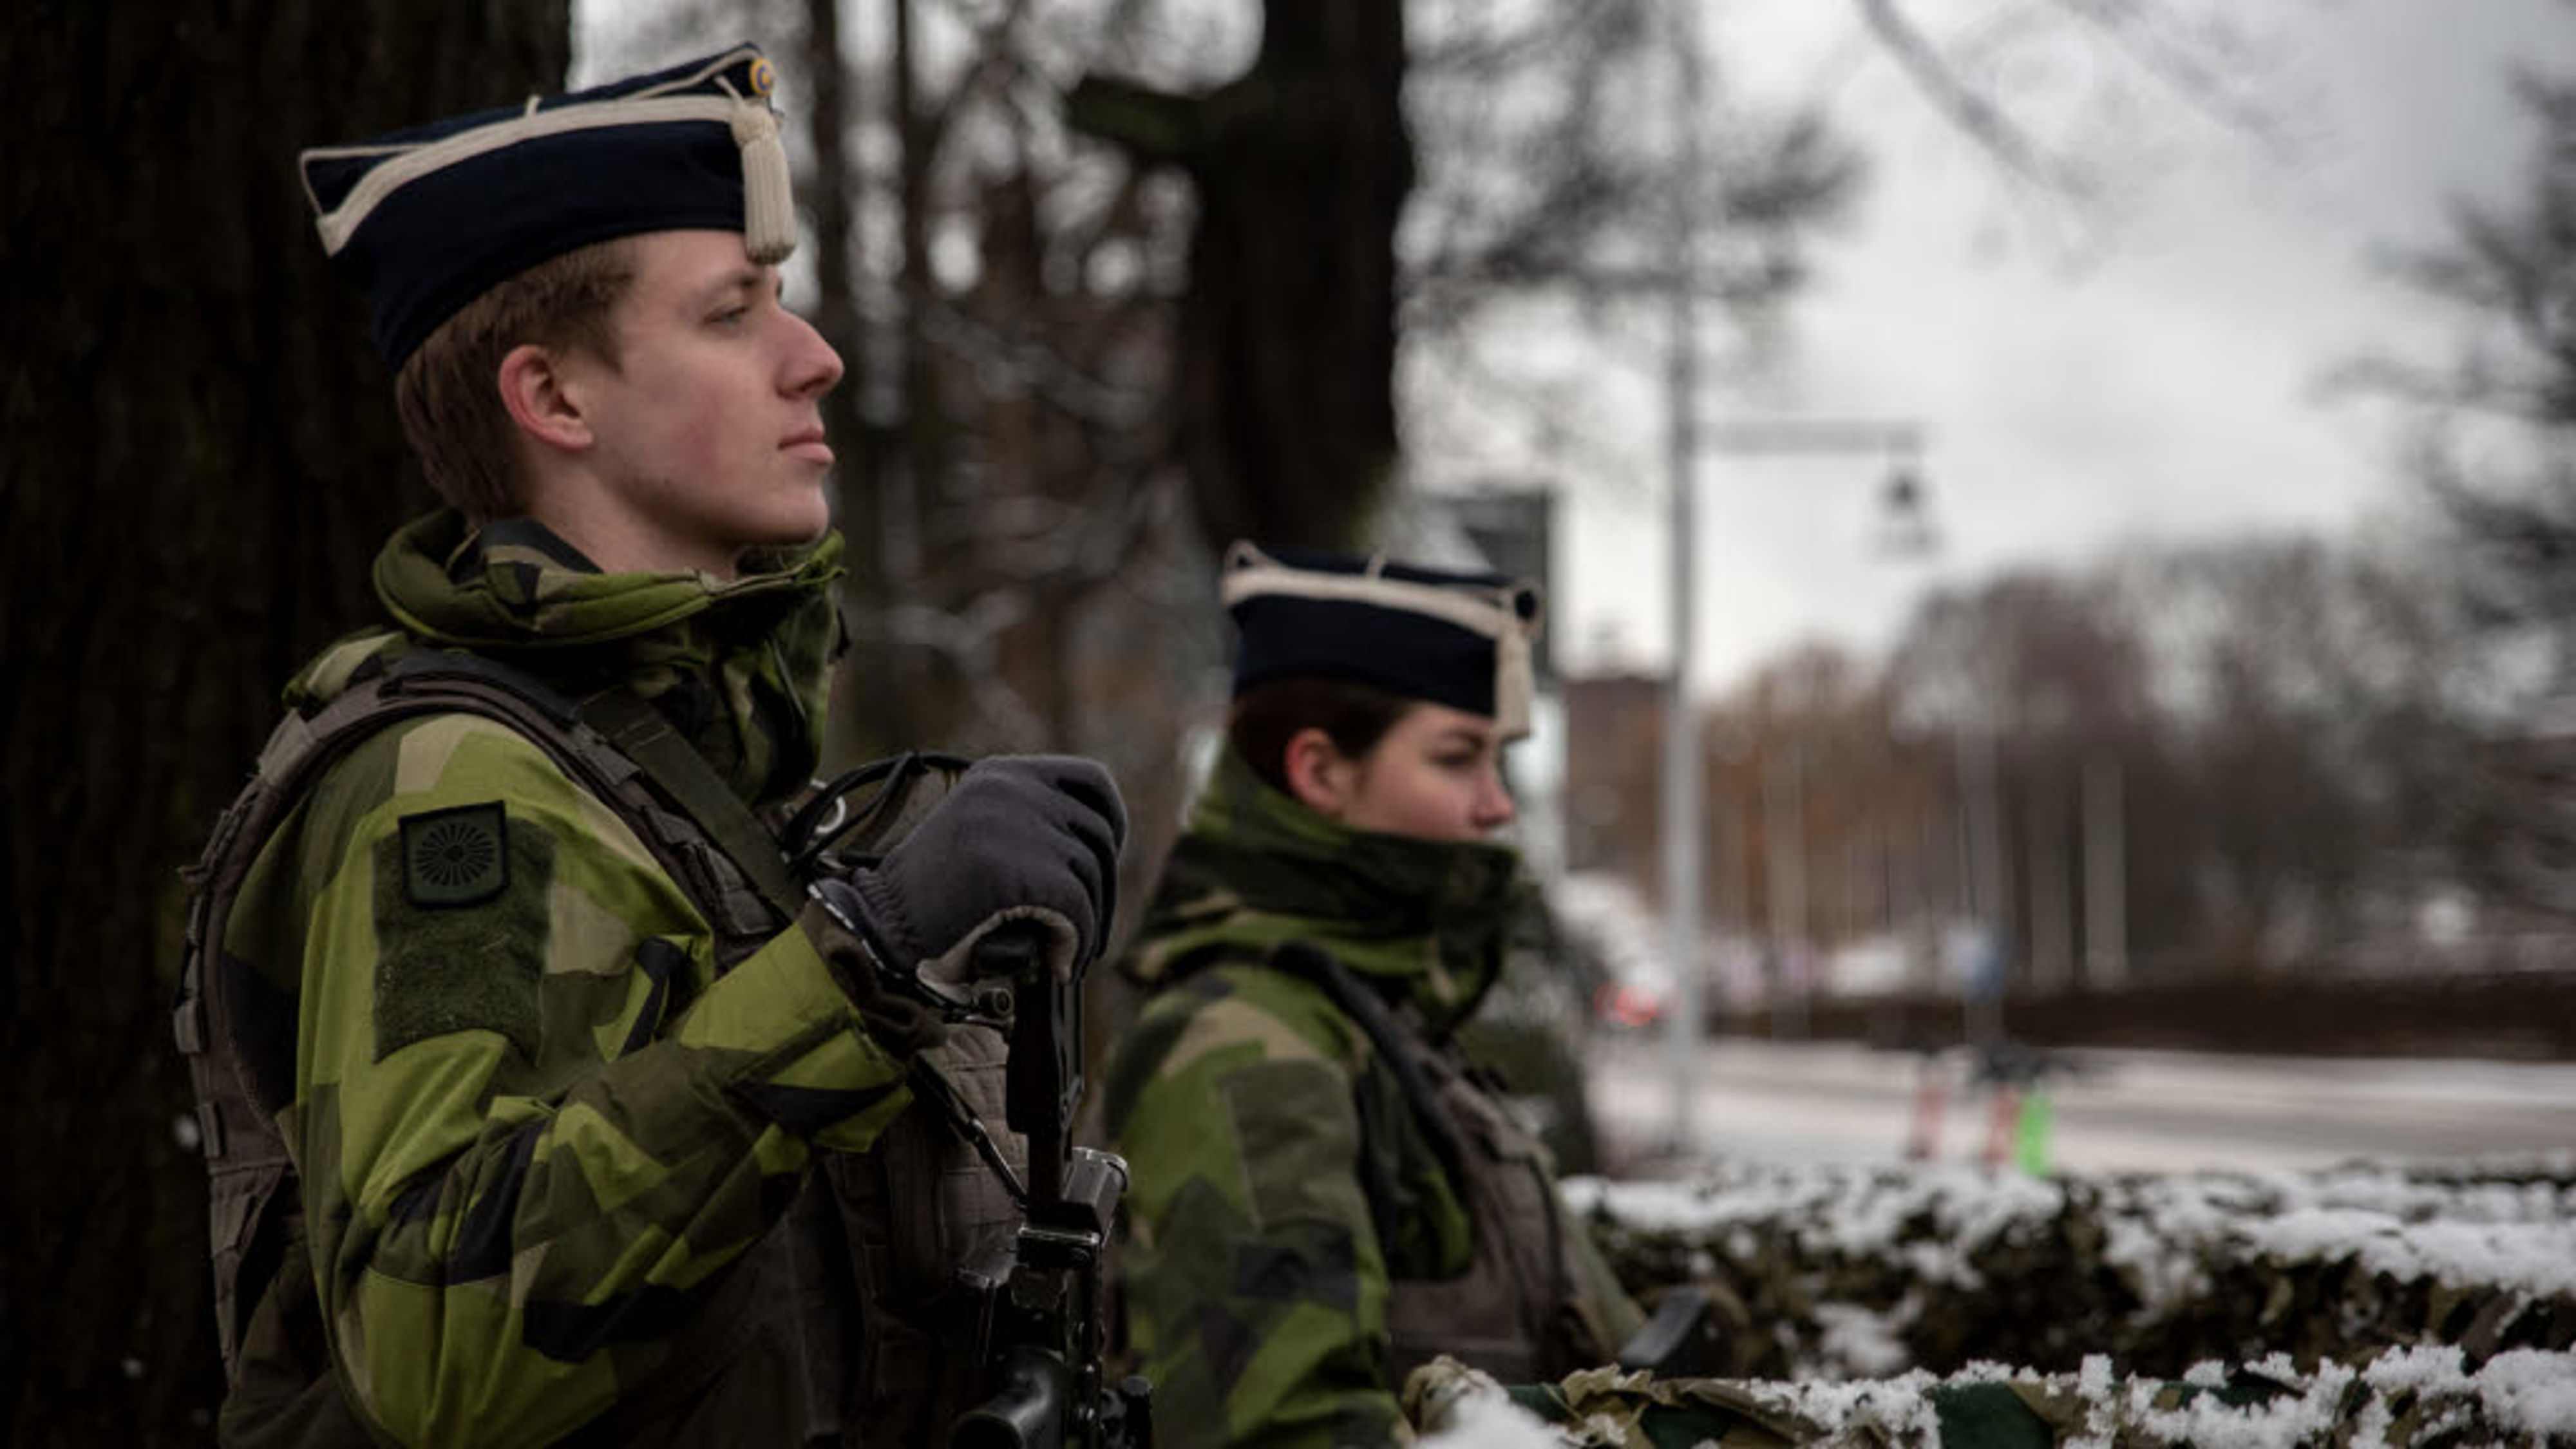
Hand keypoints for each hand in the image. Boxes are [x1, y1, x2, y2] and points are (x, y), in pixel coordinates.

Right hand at [831, 755, 1126, 996]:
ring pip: (1091, 875)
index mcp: (1001, 774)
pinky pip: (1077, 909)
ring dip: (1088, 923)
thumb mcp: (981, 834)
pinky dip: (1076, 942)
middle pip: (1099, 835)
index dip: (1113, 821)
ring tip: (1064, 951)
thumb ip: (1031, 824)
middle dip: (1102, 890)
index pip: (1091, 779)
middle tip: (1088, 930)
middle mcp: (1011, 789)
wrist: (879, 929)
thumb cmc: (931, 898)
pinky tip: (1057, 964)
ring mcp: (1013, 827)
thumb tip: (1106, 844)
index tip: (1109, 858)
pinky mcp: (1017, 872)